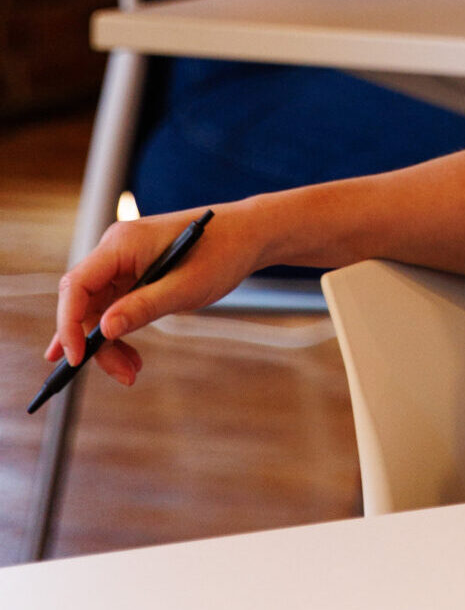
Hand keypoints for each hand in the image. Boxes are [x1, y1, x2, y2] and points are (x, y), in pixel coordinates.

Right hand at [49, 205, 263, 385]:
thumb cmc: (223, 251)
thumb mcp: (186, 286)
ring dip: (109, 344)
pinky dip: (121, 333)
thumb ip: (144, 307)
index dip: (68, 324)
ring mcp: (125, 263)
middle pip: (84, 304)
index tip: (75, 358)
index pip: (76, 285)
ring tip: (132, 371)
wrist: (250, 235)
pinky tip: (131, 358)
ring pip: (99, 312)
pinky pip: (115, 309)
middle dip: (94, 343)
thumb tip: (104, 330)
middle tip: (121, 373)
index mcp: (122, 243)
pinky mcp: (136, 275)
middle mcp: (116, 250)